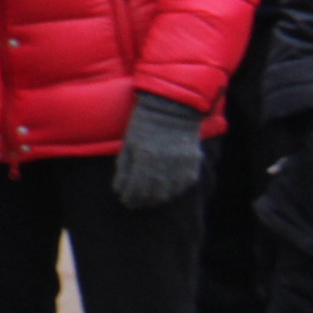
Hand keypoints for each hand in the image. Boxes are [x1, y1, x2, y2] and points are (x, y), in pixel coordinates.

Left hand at [113, 92, 206, 210]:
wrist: (173, 110)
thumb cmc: (145, 125)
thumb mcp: (128, 144)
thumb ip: (124, 169)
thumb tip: (119, 190)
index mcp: (145, 160)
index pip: (136, 190)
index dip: (129, 198)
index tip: (125, 200)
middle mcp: (164, 166)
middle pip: (153, 195)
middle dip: (142, 200)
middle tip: (136, 202)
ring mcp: (181, 166)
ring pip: (169, 194)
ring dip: (158, 197)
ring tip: (150, 196)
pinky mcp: (193, 165)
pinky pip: (183, 186)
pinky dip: (173, 190)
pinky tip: (165, 188)